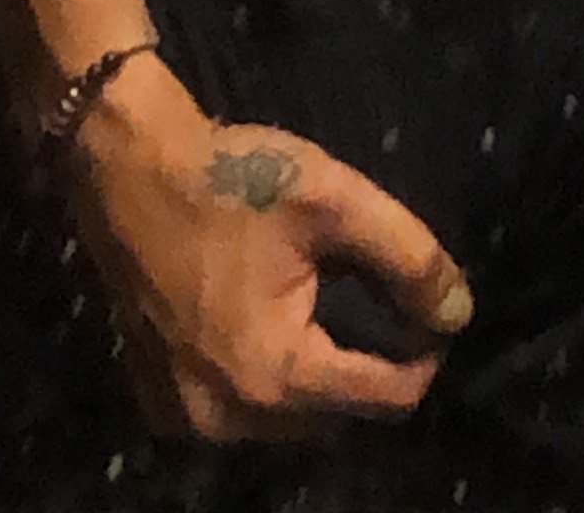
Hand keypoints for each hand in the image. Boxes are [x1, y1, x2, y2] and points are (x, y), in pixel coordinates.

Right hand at [64, 49, 472, 443]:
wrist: (125, 163)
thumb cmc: (230, 178)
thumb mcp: (332, 198)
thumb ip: (408, 255)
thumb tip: (458, 312)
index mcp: (277, 375)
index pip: (388, 398)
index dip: (422, 353)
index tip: (425, 308)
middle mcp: (231, 420)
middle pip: (337, 414)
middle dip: (364, 365)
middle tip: (363, 297)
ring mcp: (186, 418)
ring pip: (288, 420)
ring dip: (312, 375)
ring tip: (315, 305)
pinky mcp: (158, 402)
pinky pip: (238, 413)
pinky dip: (260, 380)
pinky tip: (258, 321)